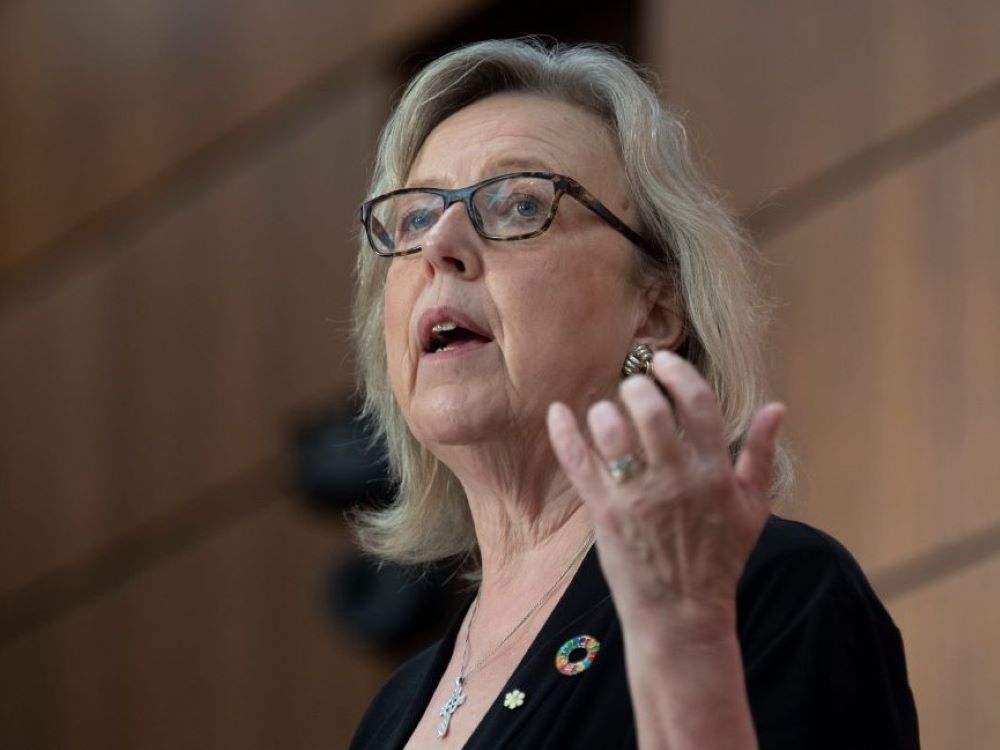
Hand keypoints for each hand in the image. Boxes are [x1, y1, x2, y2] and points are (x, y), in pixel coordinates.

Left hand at [546, 350, 785, 641]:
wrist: (682, 614)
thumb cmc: (719, 558)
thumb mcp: (753, 507)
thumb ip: (761, 454)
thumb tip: (776, 408)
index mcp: (713, 472)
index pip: (697, 404)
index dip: (678, 374)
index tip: (663, 362)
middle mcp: (675, 480)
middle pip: (649, 411)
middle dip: (637, 388)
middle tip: (632, 388)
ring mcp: (637, 497)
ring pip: (612, 434)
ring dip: (604, 412)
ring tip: (607, 412)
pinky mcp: (604, 513)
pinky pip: (579, 463)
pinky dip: (564, 433)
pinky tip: (558, 413)